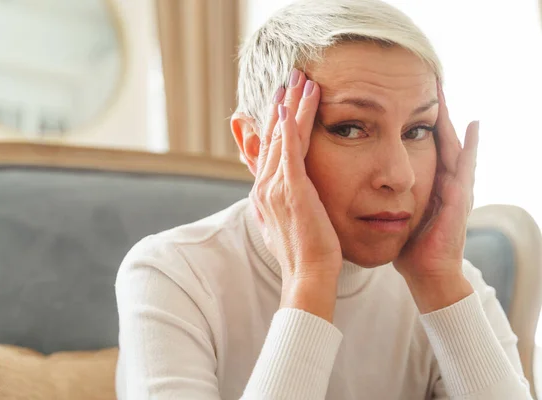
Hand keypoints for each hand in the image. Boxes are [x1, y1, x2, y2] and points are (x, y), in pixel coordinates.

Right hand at [251, 70, 341, 321]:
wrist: (309, 276)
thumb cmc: (304, 255)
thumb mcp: (285, 227)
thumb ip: (278, 209)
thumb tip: (271, 204)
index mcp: (265, 193)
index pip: (271, 148)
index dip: (277, 120)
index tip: (284, 98)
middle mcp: (265, 186)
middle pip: (274, 135)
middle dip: (283, 103)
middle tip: (292, 76)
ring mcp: (276, 187)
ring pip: (283, 137)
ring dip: (292, 105)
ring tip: (302, 79)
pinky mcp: (291, 190)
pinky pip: (290, 150)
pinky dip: (291, 125)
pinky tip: (294, 105)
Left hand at [394, 82, 477, 312]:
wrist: (426, 272)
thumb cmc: (409, 243)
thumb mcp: (394, 211)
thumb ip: (384, 193)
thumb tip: (359, 179)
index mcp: (428, 182)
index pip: (420, 144)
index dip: (414, 121)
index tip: (404, 95)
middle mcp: (445, 181)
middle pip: (440, 139)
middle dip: (437, 113)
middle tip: (431, 82)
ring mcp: (456, 189)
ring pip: (455, 147)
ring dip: (452, 121)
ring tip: (445, 94)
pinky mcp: (458, 201)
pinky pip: (464, 169)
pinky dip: (469, 149)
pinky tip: (470, 129)